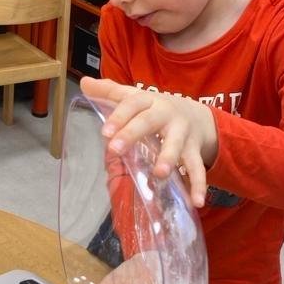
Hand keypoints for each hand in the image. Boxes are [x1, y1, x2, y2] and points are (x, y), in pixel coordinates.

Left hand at [81, 77, 218, 207]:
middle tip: (115, 149)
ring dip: (169, 158)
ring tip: (159, 174)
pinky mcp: (195, 151)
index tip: (104, 132)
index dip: (119, 116)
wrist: (199, 116)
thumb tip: (84, 83)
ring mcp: (183, 133)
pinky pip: (197, 169)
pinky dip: (198, 185)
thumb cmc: (156, 109)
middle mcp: (167, 114)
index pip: (132, 103)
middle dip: (132, 134)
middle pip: (149, 122)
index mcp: (149, 101)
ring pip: (176, 145)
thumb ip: (110, 92)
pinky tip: (197, 201)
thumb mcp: (136, 98)